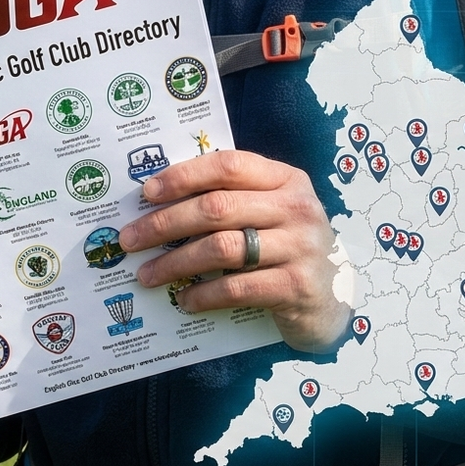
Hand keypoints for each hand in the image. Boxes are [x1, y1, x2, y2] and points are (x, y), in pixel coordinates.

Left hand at [118, 151, 350, 351]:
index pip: (228, 165)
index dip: (183, 176)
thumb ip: (231, 200)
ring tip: (147, 274)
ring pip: (221, 249)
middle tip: (130, 239)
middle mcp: (297, 208)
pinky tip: (184, 299)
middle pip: (216, 208)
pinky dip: (203, 294)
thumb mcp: (270, 213)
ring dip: (175, 263)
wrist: (334, 300)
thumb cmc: (286, 249)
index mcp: (286, 180)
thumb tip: (158, 202)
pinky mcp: (297, 286)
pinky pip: (237, 288)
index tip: (146, 193)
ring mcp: (301, 247)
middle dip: (164, 224)